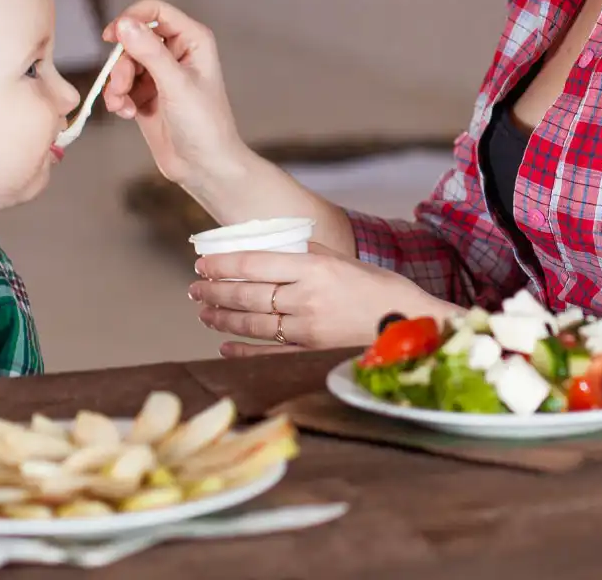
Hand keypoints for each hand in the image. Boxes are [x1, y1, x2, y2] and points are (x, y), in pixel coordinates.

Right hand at [101, 0, 246, 191]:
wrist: (204, 167)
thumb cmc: (204, 125)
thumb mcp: (175, 85)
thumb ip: (149, 52)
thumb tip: (124, 24)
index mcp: (192, 40)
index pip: (155, 10)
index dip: (130, 18)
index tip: (112, 37)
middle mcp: (176, 52)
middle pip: (133, 39)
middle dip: (122, 63)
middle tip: (122, 87)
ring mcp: (161, 74)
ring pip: (123, 63)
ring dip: (117, 84)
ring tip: (123, 106)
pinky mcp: (148, 94)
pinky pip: (122, 84)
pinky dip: (118, 97)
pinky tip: (126, 113)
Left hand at [189, 243, 457, 356]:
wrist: (406, 323)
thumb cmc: (375, 286)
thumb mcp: (340, 259)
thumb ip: (304, 254)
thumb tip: (269, 248)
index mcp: (312, 268)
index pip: (254, 263)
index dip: (223, 264)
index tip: (201, 263)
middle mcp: (305, 298)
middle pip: (247, 294)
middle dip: (214, 291)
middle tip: (194, 288)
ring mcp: (307, 328)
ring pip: (252, 324)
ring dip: (221, 318)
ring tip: (203, 311)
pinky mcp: (311, 352)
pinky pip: (268, 352)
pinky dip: (242, 351)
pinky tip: (223, 346)